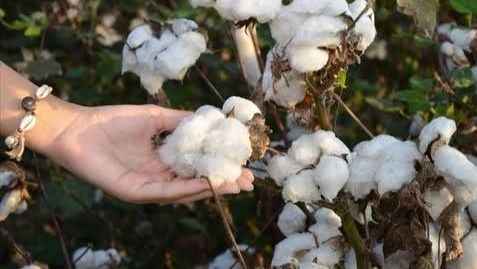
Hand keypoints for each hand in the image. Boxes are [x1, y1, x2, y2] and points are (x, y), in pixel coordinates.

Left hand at [47, 104, 253, 203]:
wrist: (77, 127)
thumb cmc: (111, 121)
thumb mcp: (154, 118)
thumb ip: (180, 121)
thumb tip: (209, 120)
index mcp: (162, 161)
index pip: (196, 167)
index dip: (219, 166)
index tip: (243, 163)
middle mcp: (157, 177)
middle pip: (195, 183)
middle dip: (222, 182)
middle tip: (248, 180)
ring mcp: (146, 187)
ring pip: (183, 191)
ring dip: (210, 188)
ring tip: (234, 184)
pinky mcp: (134, 192)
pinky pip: (163, 192)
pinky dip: (185, 189)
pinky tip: (205, 184)